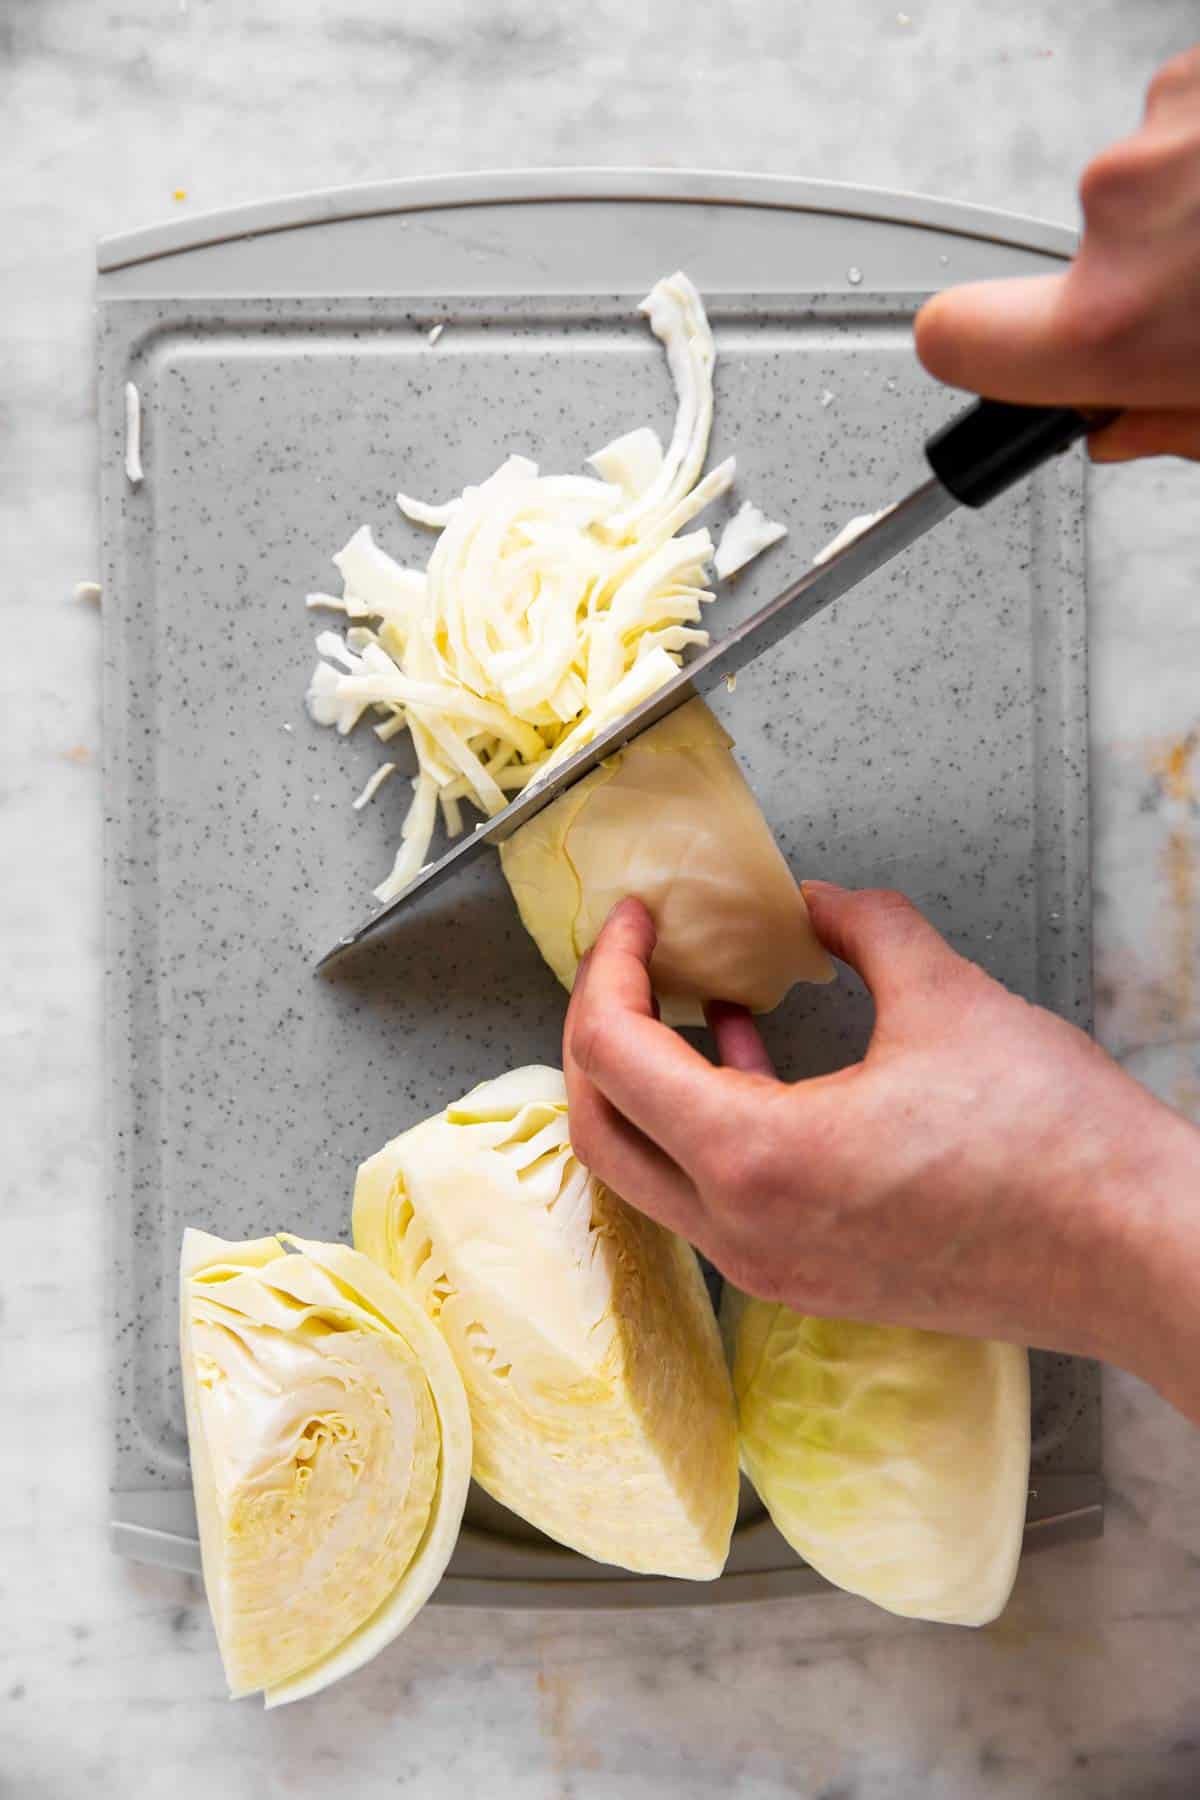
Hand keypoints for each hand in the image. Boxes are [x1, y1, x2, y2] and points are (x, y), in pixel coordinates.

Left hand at [563, 888, 1199, 1420]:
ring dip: (652, 1081)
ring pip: (654, 1171)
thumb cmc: (1055, 1145)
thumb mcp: (947, 997)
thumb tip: (819, 902)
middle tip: (634, 962)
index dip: (610, 968)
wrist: (1137, 1255)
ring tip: (693, 998)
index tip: (637, 919)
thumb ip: (864, 929)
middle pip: (603, 1127)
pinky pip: (717, 1198)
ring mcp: (774, 1268)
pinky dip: (709, 1126)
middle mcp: (744, 1231)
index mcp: (756, 1161)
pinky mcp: (813, 1278)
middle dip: (600, 1031)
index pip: (612, 1055)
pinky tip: (751, 1058)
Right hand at [915, 46, 1199, 463]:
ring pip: (1146, 180)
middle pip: (1079, 254)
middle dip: (1142, 275)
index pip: (952, 339)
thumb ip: (1163, 422)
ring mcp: (1168, 124)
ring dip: (1194, 207)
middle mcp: (1123, 208)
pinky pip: (1190, 117)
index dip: (967, 351)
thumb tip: (1122, 421)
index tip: (978, 353)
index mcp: (1116, 323)